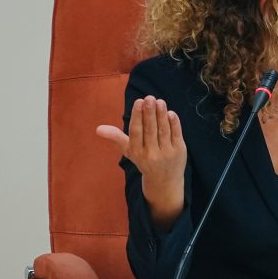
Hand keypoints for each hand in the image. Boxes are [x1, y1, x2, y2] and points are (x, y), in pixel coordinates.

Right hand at [97, 96, 185, 228]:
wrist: (164, 180)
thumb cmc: (144, 159)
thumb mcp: (129, 150)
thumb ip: (116, 137)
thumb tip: (98, 129)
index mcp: (136, 152)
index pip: (136, 132)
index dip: (137, 117)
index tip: (138, 102)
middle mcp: (150, 153)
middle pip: (150, 130)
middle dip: (150, 113)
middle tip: (149, 98)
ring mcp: (166, 153)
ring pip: (163, 131)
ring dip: (162, 115)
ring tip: (160, 101)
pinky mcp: (179, 151)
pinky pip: (176, 135)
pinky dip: (174, 123)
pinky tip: (171, 113)